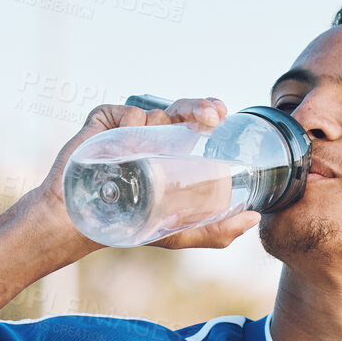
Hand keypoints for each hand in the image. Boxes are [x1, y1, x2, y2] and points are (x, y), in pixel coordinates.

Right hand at [22, 97, 260, 256]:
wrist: (85, 221)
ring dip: (155, 134)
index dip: (207, 110)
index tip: (221, 114)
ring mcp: (128, 126)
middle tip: (210, 117)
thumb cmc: (132, 226)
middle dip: (197, 107)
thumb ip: (217, 230)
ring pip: (154, 114)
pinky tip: (120, 149)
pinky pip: (125, 112)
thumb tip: (256, 218)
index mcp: (171, 150)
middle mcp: (152, 135)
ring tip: (141, 160)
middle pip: (180, 109)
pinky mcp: (103, 120)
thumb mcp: (180, 233)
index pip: (194, 122)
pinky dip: (128, 128)